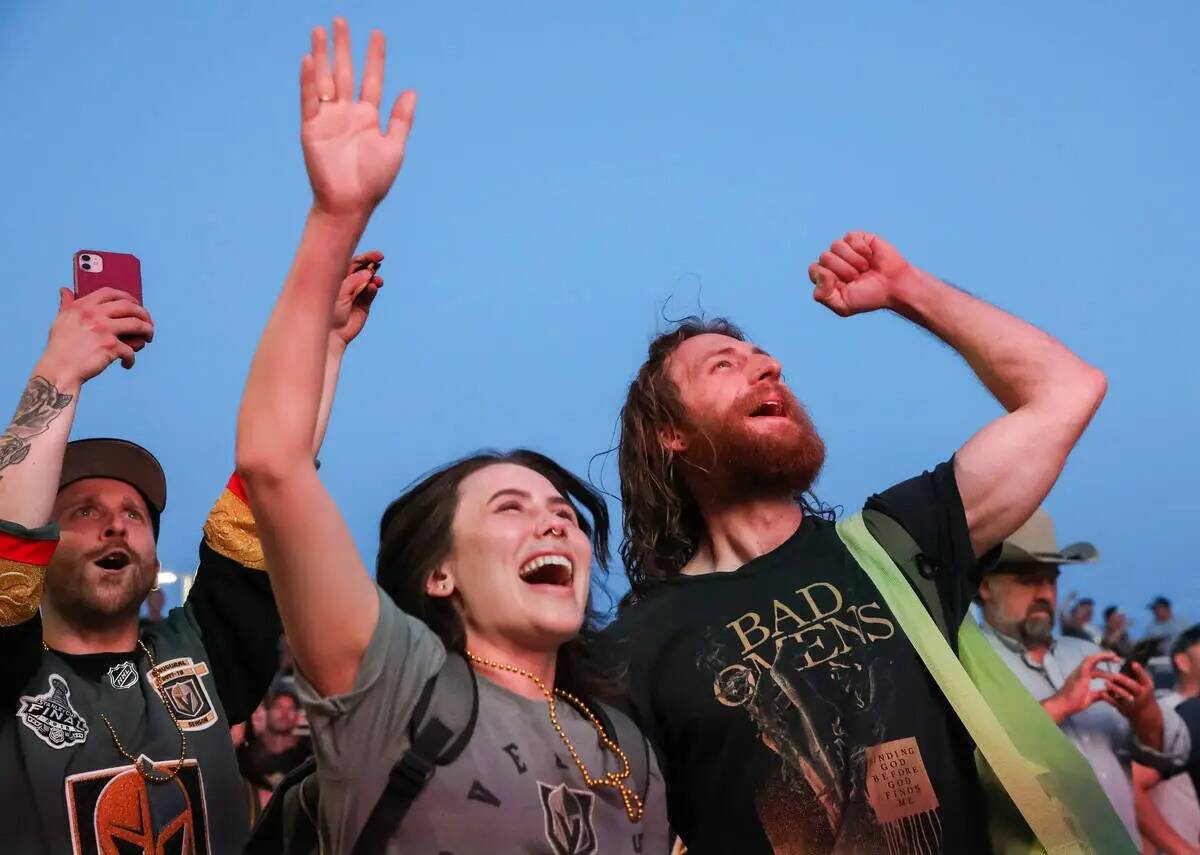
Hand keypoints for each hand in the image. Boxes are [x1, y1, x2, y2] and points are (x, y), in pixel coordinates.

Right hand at [34, 288, 153, 386]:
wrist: (59, 370)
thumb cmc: (60, 348)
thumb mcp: (60, 321)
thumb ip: (67, 305)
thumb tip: (65, 291)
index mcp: (82, 306)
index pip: (110, 293)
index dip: (126, 296)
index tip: (135, 303)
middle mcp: (94, 314)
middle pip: (129, 307)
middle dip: (144, 314)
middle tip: (148, 323)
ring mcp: (104, 329)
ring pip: (137, 325)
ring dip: (147, 332)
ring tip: (147, 339)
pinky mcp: (111, 346)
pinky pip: (131, 350)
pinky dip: (131, 359)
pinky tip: (126, 364)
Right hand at [301, 18, 416, 217]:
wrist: (350, 203)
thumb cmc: (373, 181)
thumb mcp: (394, 148)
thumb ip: (401, 119)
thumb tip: (411, 90)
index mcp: (368, 116)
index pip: (372, 79)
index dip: (374, 57)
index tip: (377, 33)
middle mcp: (347, 112)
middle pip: (345, 71)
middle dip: (343, 47)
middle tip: (340, 20)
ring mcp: (329, 118)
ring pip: (325, 79)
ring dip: (322, 56)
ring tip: (320, 31)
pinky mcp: (311, 128)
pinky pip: (309, 100)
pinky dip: (308, 81)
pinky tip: (308, 60)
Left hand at [329, 250, 383, 347]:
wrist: (330, 333)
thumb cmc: (327, 309)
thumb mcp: (339, 289)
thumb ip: (354, 280)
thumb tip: (368, 272)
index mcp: (337, 278)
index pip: (352, 263)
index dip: (364, 258)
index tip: (377, 256)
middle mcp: (347, 285)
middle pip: (362, 270)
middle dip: (371, 264)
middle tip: (380, 260)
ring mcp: (356, 295)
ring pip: (368, 282)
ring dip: (374, 278)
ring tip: (377, 280)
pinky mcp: (363, 307)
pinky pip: (370, 294)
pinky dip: (373, 290)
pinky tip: (373, 287)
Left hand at [808, 232, 920, 316]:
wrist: (894, 287)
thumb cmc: (868, 297)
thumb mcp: (842, 306)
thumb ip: (822, 296)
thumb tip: (821, 273)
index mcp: (825, 276)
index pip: (814, 270)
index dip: (829, 278)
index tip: (845, 286)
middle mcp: (832, 261)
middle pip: (825, 257)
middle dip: (844, 270)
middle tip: (858, 278)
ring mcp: (844, 248)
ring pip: (836, 245)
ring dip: (854, 261)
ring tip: (865, 268)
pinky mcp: (858, 238)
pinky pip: (850, 237)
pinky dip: (861, 250)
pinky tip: (870, 257)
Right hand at [1042, 652, 1117, 722]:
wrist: (1064, 705)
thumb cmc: (1073, 703)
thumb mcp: (1090, 697)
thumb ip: (1099, 694)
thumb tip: (1109, 693)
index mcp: (1082, 677)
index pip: (1094, 668)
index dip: (1103, 666)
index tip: (1113, 666)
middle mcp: (1080, 671)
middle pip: (1093, 660)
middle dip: (1105, 658)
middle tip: (1117, 658)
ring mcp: (1079, 671)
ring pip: (1092, 659)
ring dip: (1104, 656)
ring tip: (1115, 656)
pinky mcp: (1081, 672)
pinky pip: (1090, 661)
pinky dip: (1100, 657)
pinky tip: (1109, 656)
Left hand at [1105, 662, 1156, 718]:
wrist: (1144, 712)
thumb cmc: (1143, 692)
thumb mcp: (1145, 683)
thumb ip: (1138, 674)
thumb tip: (1130, 662)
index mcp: (1147, 686)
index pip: (1144, 678)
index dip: (1139, 671)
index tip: (1133, 663)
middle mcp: (1141, 694)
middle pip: (1134, 687)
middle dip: (1124, 680)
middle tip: (1115, 675)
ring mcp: (1132, 702)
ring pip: (1124, 696)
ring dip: (1115, 689)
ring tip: (1107, 683)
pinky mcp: (1123, 708)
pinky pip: (1115, 703)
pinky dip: (1108, 697)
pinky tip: (1102, 692)